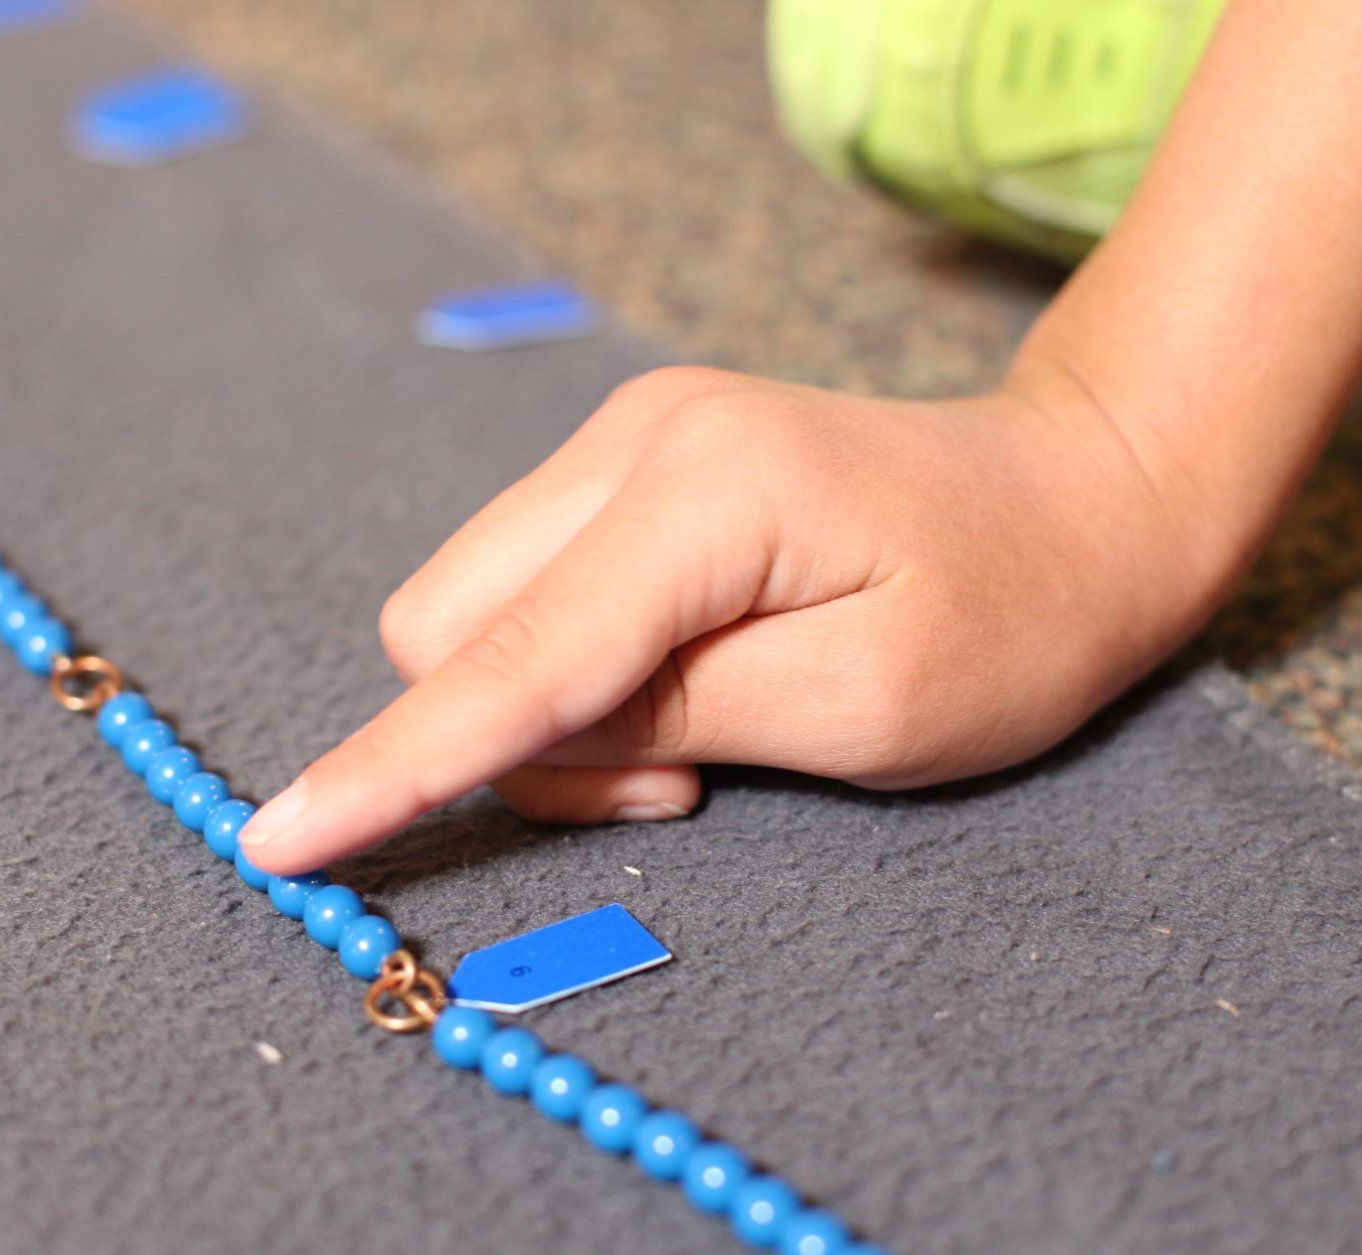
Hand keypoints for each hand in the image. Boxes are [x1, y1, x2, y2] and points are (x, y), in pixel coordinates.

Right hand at [242, 363, 1238, 874]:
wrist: (1078, 494)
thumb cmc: (1011, 617)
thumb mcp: (862, 711)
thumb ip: (671, 721)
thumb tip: (523, 732)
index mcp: (701, 492)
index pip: (510, 656)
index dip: (396, 761)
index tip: (283, 840)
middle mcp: (634, 439)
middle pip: (450, 621)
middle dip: (513, 736)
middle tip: (677, 780)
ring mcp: (625, 438)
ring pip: (476, 606)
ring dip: (552, 706)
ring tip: (702, 733)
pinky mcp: (630, 462)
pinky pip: (528, 586)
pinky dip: (573, 663)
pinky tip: (684, 674)